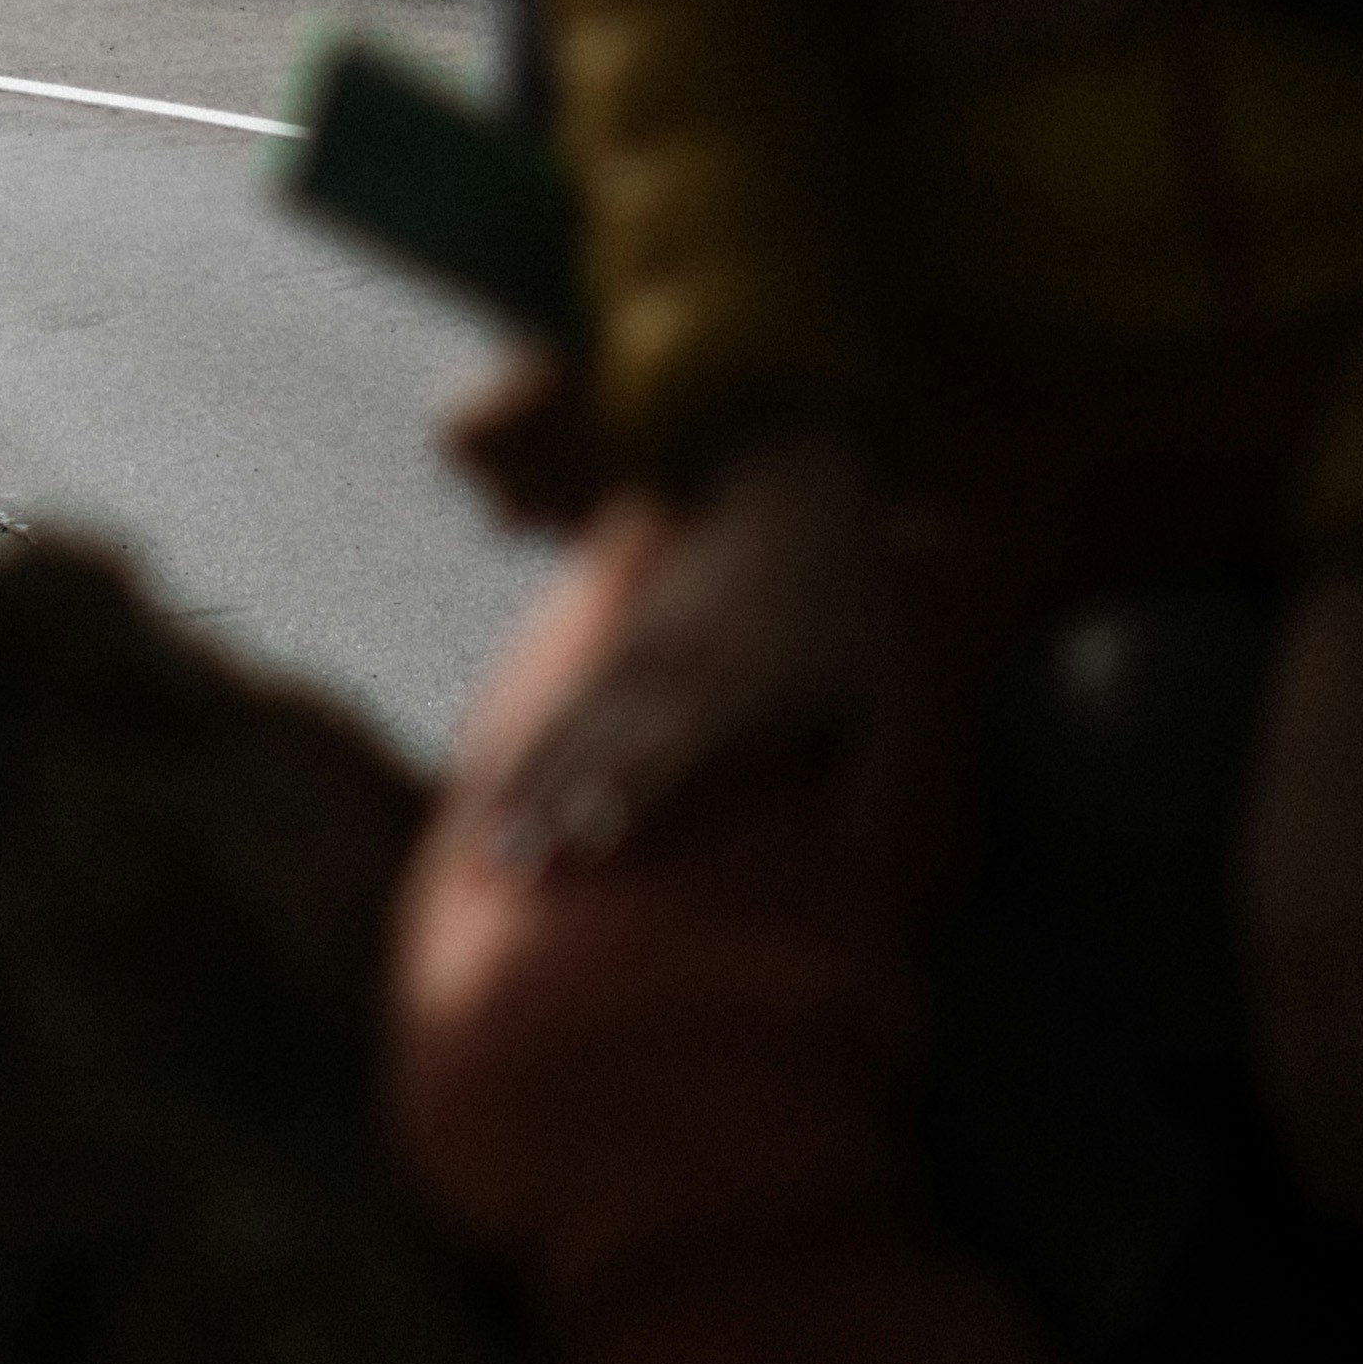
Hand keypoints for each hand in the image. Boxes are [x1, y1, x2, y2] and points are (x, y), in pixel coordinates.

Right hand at [484, 429, 887, 868]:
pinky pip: (558, 703)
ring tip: (484, 845)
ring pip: (563, 726)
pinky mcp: (618, 638)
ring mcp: (637, 651)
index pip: (672, 751)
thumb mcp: (878, 692)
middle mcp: (675, 673)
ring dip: (519, 786)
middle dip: (548, 808)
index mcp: (742, 693)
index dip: (628, 796)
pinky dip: (521, 750)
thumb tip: (848, 858)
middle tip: (507, 867)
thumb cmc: (847, 609)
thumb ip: (862, 778)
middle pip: (596, 747)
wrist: (785, 496)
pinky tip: (492, 789)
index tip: (587, 844)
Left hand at [1246, 576, 1362, 1241]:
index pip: (1290, 1083)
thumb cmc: (1301, 800)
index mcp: (1274, 953)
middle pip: (1355, 1092)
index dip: (1314, 1154)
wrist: (1356, 706)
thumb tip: (1294, 1046)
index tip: (1334, 1212)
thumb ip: (1280, 968)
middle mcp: (1335, 957)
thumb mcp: (1260, 886)